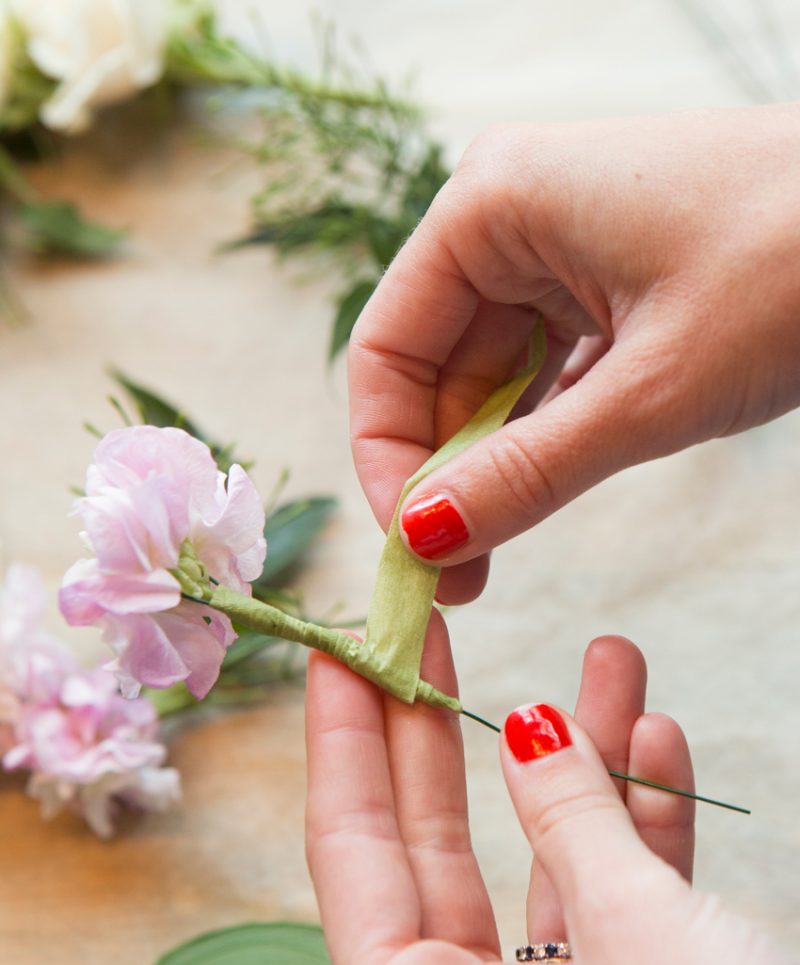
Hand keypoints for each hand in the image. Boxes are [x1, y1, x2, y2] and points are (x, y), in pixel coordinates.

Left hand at [305, 619, 799, 964]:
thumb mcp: (632, 927)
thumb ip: (569, 816)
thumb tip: (533, 728)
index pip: (352, 847)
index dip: (348, 736)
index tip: (343, 647)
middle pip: (433, 841)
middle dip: (446, 731)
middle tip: (428, 638)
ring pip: (538, 857)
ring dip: (579, 763)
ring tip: (605, 663)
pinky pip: (607, 897)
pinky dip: (634, 824)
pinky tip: (654, 744)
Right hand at [349, 105, 799, 603]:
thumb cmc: (798, 266)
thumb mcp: (652, 392)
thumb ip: (528, 472)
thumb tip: (425, 540)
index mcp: (492, 205)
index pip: (387, 351)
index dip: (386, 459)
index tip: (409, 549)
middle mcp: (511, 216)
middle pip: (433, 370)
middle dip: (440, 476)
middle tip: (452, 579)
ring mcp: (561, 247)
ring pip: (490, 379)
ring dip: (489, 467)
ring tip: (488, 561)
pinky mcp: (608, 281)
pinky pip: (547, 372)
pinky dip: (541, 437)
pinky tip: (536, 497)